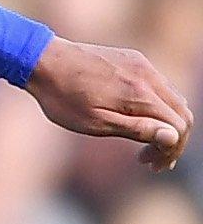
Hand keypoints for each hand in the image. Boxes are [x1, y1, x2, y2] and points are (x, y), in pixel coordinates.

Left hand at [26, 37, 191, 171]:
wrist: (41, 60)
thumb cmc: (63, 97)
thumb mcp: (96, 123)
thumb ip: (137, 129)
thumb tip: (173, 137)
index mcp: (141, 94)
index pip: (179, 127)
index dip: (172, 151)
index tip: (151, 165)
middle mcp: (148, 76)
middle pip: (182, 113)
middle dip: (172, 141)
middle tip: (150, 161)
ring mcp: (141, 64)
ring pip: (172, 98)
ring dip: (165, 123)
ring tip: (143, 144)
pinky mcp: (132, 58)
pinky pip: (157, 84)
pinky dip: (156, 105)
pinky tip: (135, 117)